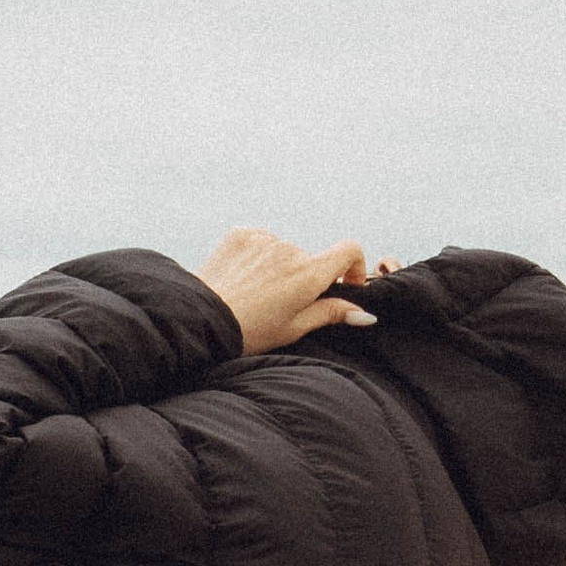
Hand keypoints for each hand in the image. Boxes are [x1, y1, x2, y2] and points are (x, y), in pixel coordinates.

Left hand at [197, 230, 377, 356]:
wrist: (201, 320)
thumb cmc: (248, 332)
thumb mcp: (294, 328)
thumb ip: (330, 313)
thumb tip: (364, 314)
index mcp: (308, 273)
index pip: (349, 250)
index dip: (353, 266)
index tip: (340, 285)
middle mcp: (289, 249)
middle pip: (309, 259)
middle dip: (303, 278)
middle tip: (280, 305)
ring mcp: (264, 238)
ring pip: (282, 252)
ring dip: (277, 268)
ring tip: (254, 296)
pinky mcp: (241, 234)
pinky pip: (260, 242)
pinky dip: (257, 258)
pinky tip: (241, 280)